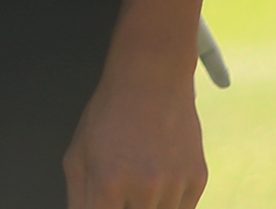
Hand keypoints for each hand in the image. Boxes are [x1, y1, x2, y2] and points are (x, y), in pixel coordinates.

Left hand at [62, 60, 206, 208]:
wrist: (152, 80)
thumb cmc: (109, 115)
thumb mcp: (77, 154)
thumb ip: (78, 199)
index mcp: (108, 184)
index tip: (106, 203)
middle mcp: (143, 189)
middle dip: (125, 206)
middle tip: (122, 188)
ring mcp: (174, 186)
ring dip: (147, 205)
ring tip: (140, 175)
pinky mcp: (198, 180)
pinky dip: (170, 201)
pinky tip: (159, 174)